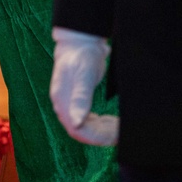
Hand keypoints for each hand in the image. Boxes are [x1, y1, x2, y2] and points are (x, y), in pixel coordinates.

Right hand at [50, 27, 118, 145]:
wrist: (80, 44)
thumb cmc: (81, 56)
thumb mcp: (84, 75)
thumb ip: (80, 99)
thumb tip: (75, 124)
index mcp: (62, 101)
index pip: (77, 130)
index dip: (95, 137)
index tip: (114, 135)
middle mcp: (63, 105)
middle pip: (81, 132)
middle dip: (101, 135)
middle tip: (120, 130)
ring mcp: (69, 104)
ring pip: (85, 128)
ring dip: (102, 130)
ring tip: (117, 125)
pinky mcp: (77, 102)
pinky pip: (88, 121)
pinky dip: (100, 124)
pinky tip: (110, 121)